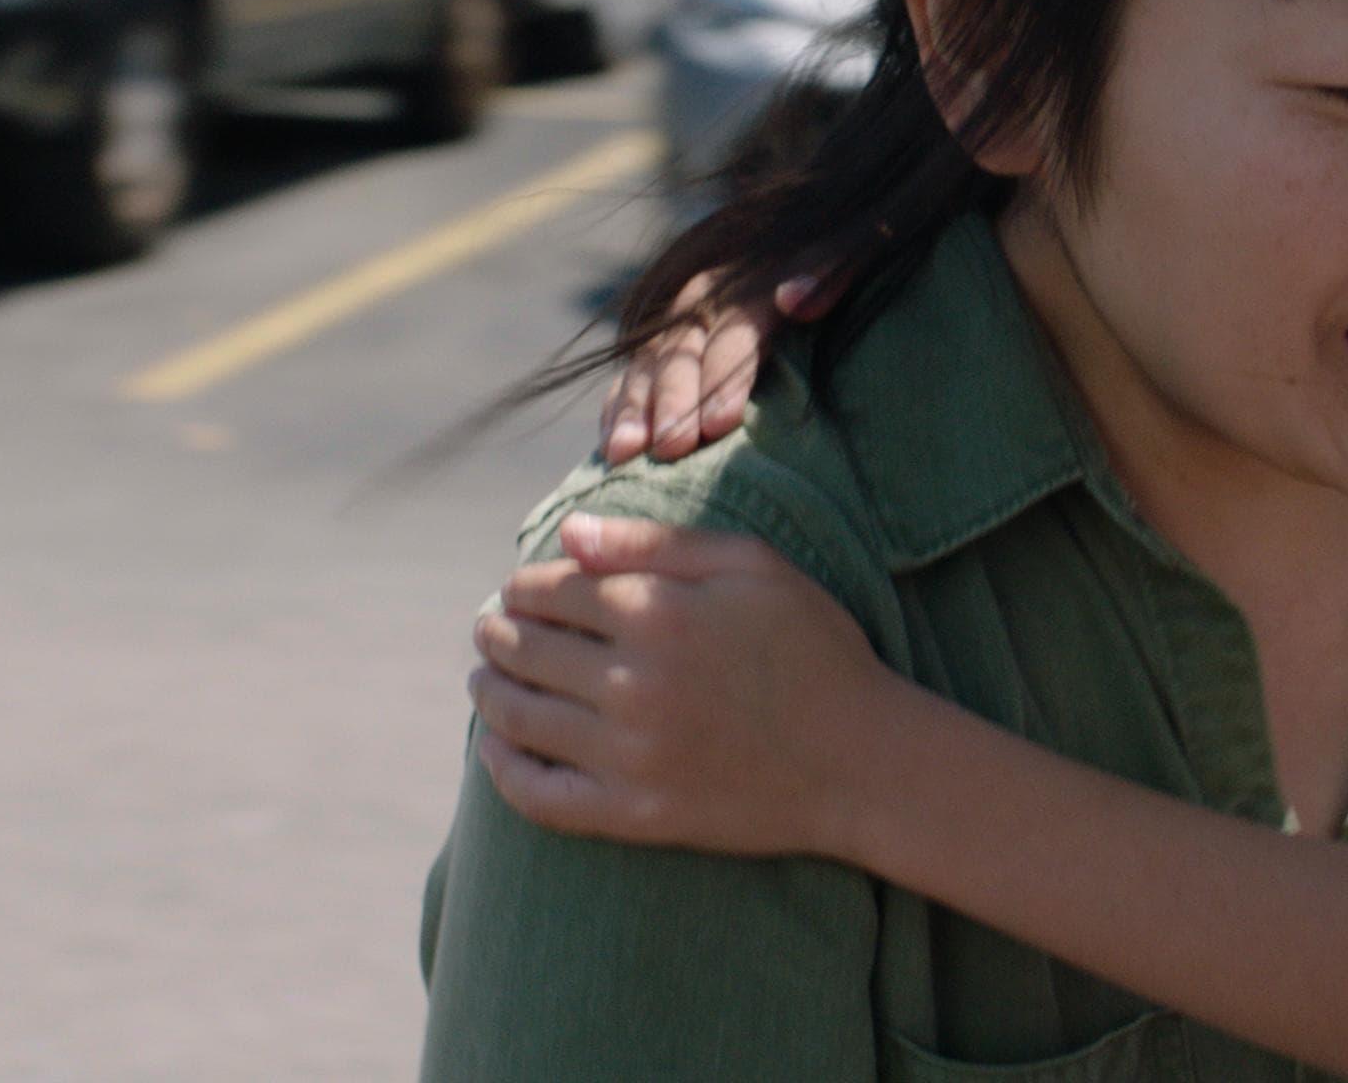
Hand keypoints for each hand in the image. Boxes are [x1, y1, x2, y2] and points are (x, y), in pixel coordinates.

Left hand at [468, 512, 888, 857]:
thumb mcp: (754, 568)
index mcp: (659, 612)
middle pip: (525, 649)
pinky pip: (539, 796)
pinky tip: (494, 749)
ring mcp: (630, 753)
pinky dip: (501, 771)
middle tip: (488, 630)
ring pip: (519, 717)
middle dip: (496, 633)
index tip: (518, 590)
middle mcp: (633, 682)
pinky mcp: (635, 813)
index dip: (522, 587)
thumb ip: (657, 543)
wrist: (862, 760)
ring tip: (485, 680)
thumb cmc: (815, 650)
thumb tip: (567, 535)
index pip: (550, 590)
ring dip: (488, 691)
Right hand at [598, 268, 831, 463]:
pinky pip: (626, 383)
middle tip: (672, 447)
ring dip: (633, 411)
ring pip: (645, 369)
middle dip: (674, 402)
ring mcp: (673, 332)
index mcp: (746, 285)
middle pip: (682, 353)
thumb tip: (795, 300)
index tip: (722, 423)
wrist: (802, 277)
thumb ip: (827, 274)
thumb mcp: (838, 263)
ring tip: (624, 454)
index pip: (733, 331)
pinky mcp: (655, 356)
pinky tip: (611, 450)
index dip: (726, 376)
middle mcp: (702, 305)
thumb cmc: (826, 283)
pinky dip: (616, 414)